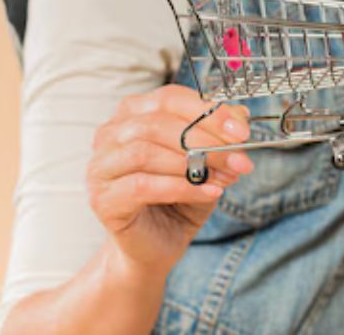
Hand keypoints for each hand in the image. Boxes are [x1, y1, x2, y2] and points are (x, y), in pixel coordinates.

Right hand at [87, 85, 254, 274]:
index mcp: (134, 113)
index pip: (170, 98)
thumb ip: (220, 135)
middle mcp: (110, 134)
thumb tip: (240, 114)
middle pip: (157, 123)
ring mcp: (101, 166)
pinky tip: (209, 193)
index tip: (242, 132)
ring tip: (226, 178)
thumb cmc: (179, 197)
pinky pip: (142, 186)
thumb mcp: (208, 161)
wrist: (157, 245)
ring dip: (194, 164)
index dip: (208, 112)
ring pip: (146, 152)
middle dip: (206, 141)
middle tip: (239, 160)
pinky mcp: (102, 198)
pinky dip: (182, 188)